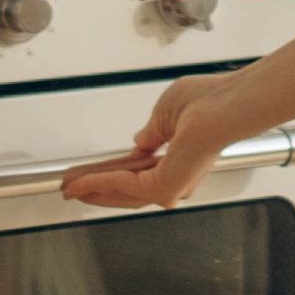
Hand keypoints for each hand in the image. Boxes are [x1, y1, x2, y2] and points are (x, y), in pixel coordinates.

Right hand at [61, 70, 256, 210]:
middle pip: (127, 190)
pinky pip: (124, 186)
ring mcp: (172, 185)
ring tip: (70, 186)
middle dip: (95, 188)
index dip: (111, 176)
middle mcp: (178, 178)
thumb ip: (151, 133)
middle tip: (71, 187)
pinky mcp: (165, 186)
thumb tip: (140, 143)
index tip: (88, 176)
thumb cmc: (209, 101)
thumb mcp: (166, 113)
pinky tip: (83, 181)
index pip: (138, 175)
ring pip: (122, 192)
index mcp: (180, 161)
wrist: (224, 105)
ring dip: (93, 188)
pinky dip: (100, 182)